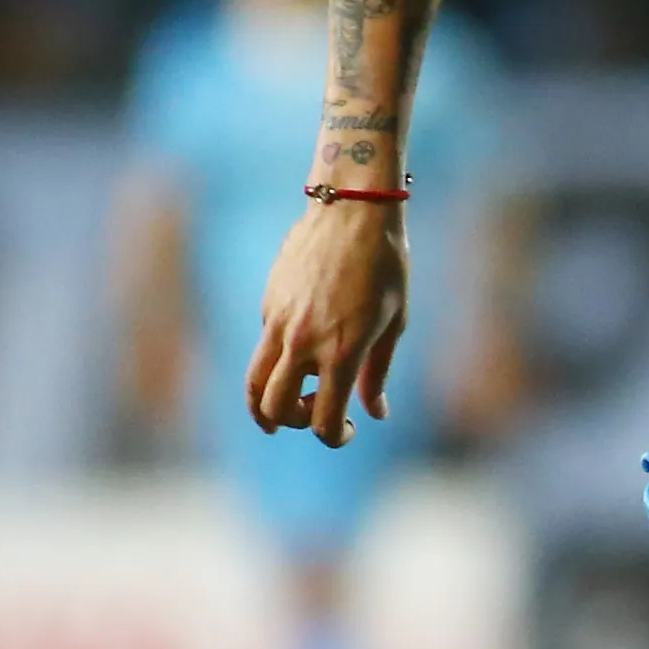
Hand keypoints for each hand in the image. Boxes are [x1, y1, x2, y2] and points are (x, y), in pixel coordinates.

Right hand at [243, 203, 409, 446]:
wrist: (353, 210)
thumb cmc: (385, 264)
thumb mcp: (393, 322)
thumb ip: (377, 372)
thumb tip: (375, 412)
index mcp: (340, 352)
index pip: (324, 420)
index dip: (335, 437)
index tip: (347, 430)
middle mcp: (302, 342)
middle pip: (275, 408)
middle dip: (293, 423)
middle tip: (313, 415)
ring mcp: (278, 321)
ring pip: (255, 381)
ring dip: (267, 403)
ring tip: (283, 410)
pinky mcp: (267, 303)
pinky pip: (265, 344)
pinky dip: (279, 359)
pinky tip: (303, 345)